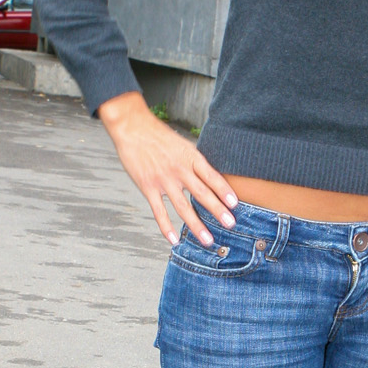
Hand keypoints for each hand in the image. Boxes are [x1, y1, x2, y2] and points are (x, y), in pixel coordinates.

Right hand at [96, 91, 237, 245]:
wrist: (132, 127)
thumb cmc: (158, 135)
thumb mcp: (182, 144)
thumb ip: (194, 162)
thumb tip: (210, 178)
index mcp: (190, 157)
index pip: (211, 176)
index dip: (224, 191)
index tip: (235, 204)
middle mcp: (179, 169)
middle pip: (202, 194)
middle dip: (218, 211)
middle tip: (231, 225)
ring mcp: (163, 179)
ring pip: (183, 207)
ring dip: (196, 225)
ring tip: (207, 240)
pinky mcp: (148, 186)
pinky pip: (159, 210)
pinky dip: (166, 226)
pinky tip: (174, 239)